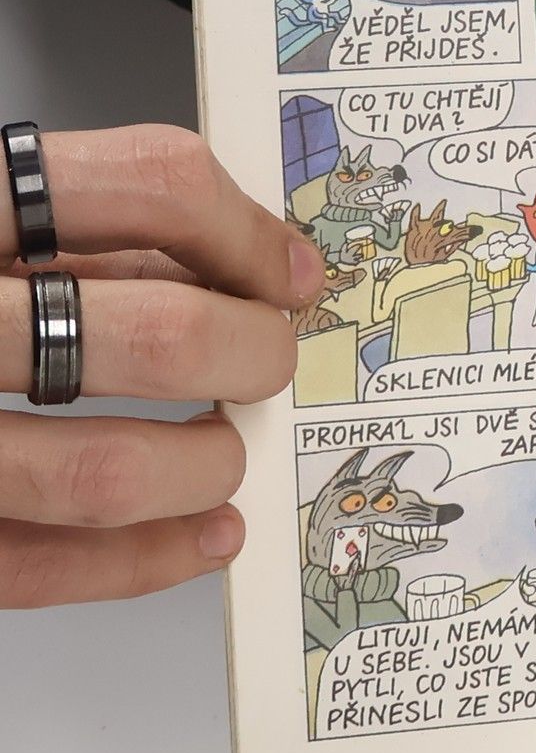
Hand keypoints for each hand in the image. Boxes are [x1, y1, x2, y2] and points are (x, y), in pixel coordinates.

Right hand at [2, 126, 313, 604]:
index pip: (147, 185)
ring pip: (99, 468)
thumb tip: (240, 260)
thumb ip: (74, 225)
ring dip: (203, 468)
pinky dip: (139, 562)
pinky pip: (31, 567)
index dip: (246, 232)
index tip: (287, 273)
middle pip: (149, 331)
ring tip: (223, 454)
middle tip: (265, 364)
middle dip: (246, 356)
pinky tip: (195, 536)